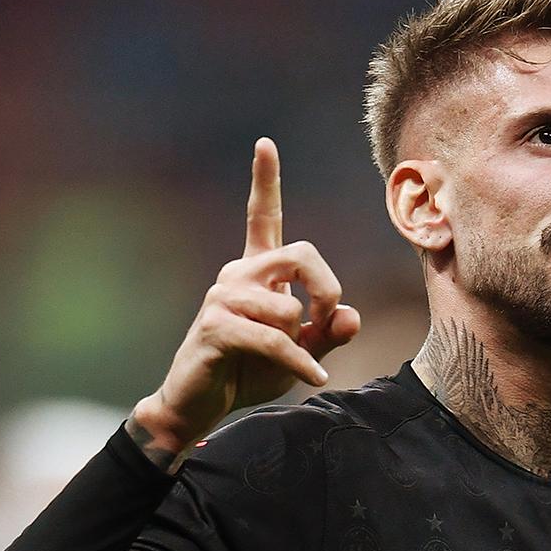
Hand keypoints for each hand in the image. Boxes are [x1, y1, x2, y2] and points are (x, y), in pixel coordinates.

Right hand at [131, 137, 360, 456]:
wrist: (200, 406)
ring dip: (302, 342)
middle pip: (301, 254)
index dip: (265, 181)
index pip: (262, 217)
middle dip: (326, 290)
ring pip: (288, 306)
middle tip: (326, 324)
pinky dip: (299, 363)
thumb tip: (350, 315)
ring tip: (294, 361)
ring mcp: (223, 297)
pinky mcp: (216, 326)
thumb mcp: (300, 353)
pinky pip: (274, 340)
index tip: (265, 144)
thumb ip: (327, 334)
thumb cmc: (247, 374)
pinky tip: (314, 379)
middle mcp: (237, 275)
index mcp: (256, 273)